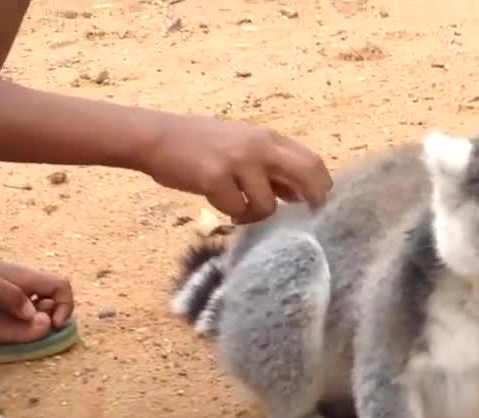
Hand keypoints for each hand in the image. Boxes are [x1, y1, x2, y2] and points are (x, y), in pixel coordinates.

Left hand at [0, 242, 73, 327]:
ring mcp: (14, 293)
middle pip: (54, 299)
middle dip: (53, 316)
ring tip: (21, 329)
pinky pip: (24, 312)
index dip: (64, 306)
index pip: (60, 286)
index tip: (52, 323)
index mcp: (24, 277)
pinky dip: (25, 322)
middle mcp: (24, 285)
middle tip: (34, 328)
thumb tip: (34, 315)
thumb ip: (9, 294)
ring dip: (39, 321)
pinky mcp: (3, 301)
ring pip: (41, 307)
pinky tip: (9, 326)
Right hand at [139, 114, 332, 224]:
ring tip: (239, 211)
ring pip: (268, 204)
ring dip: (255, 216)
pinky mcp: (216, 178)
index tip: (317, 207)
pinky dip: (230, 213)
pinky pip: (236, 209)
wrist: (156, 138)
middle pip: (307, 174)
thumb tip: (301, 193)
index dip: (321, 186)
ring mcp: (238, 161)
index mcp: (267, 138)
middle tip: (303, 218)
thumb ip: (271, 167)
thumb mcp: (242, 147)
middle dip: (312, 200)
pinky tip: (219, 204)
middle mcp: (258, 146)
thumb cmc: (199, 145)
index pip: (312, 161)